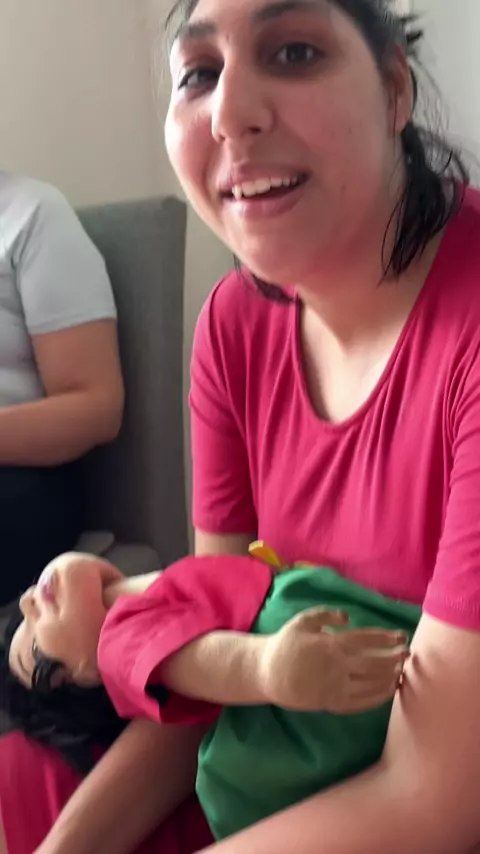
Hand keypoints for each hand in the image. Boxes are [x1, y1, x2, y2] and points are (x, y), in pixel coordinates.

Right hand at [261, 608, 408, 713]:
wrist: (269, 674)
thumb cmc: (287, 644)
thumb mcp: (303, 621)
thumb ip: (326, 614)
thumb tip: (349, 616)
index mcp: (331, 644)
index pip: (367, 639)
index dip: (387, 638)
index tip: (402, 636)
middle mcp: (337, 667)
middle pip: (375, 663)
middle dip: (395, 658)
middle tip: (408, 654)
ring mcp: (336, 687)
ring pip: (371, 684)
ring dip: (390, 676)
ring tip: (402, 670)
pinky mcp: (333, 703)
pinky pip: (362, 702)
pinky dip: (379, 697)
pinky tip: (389, 690)